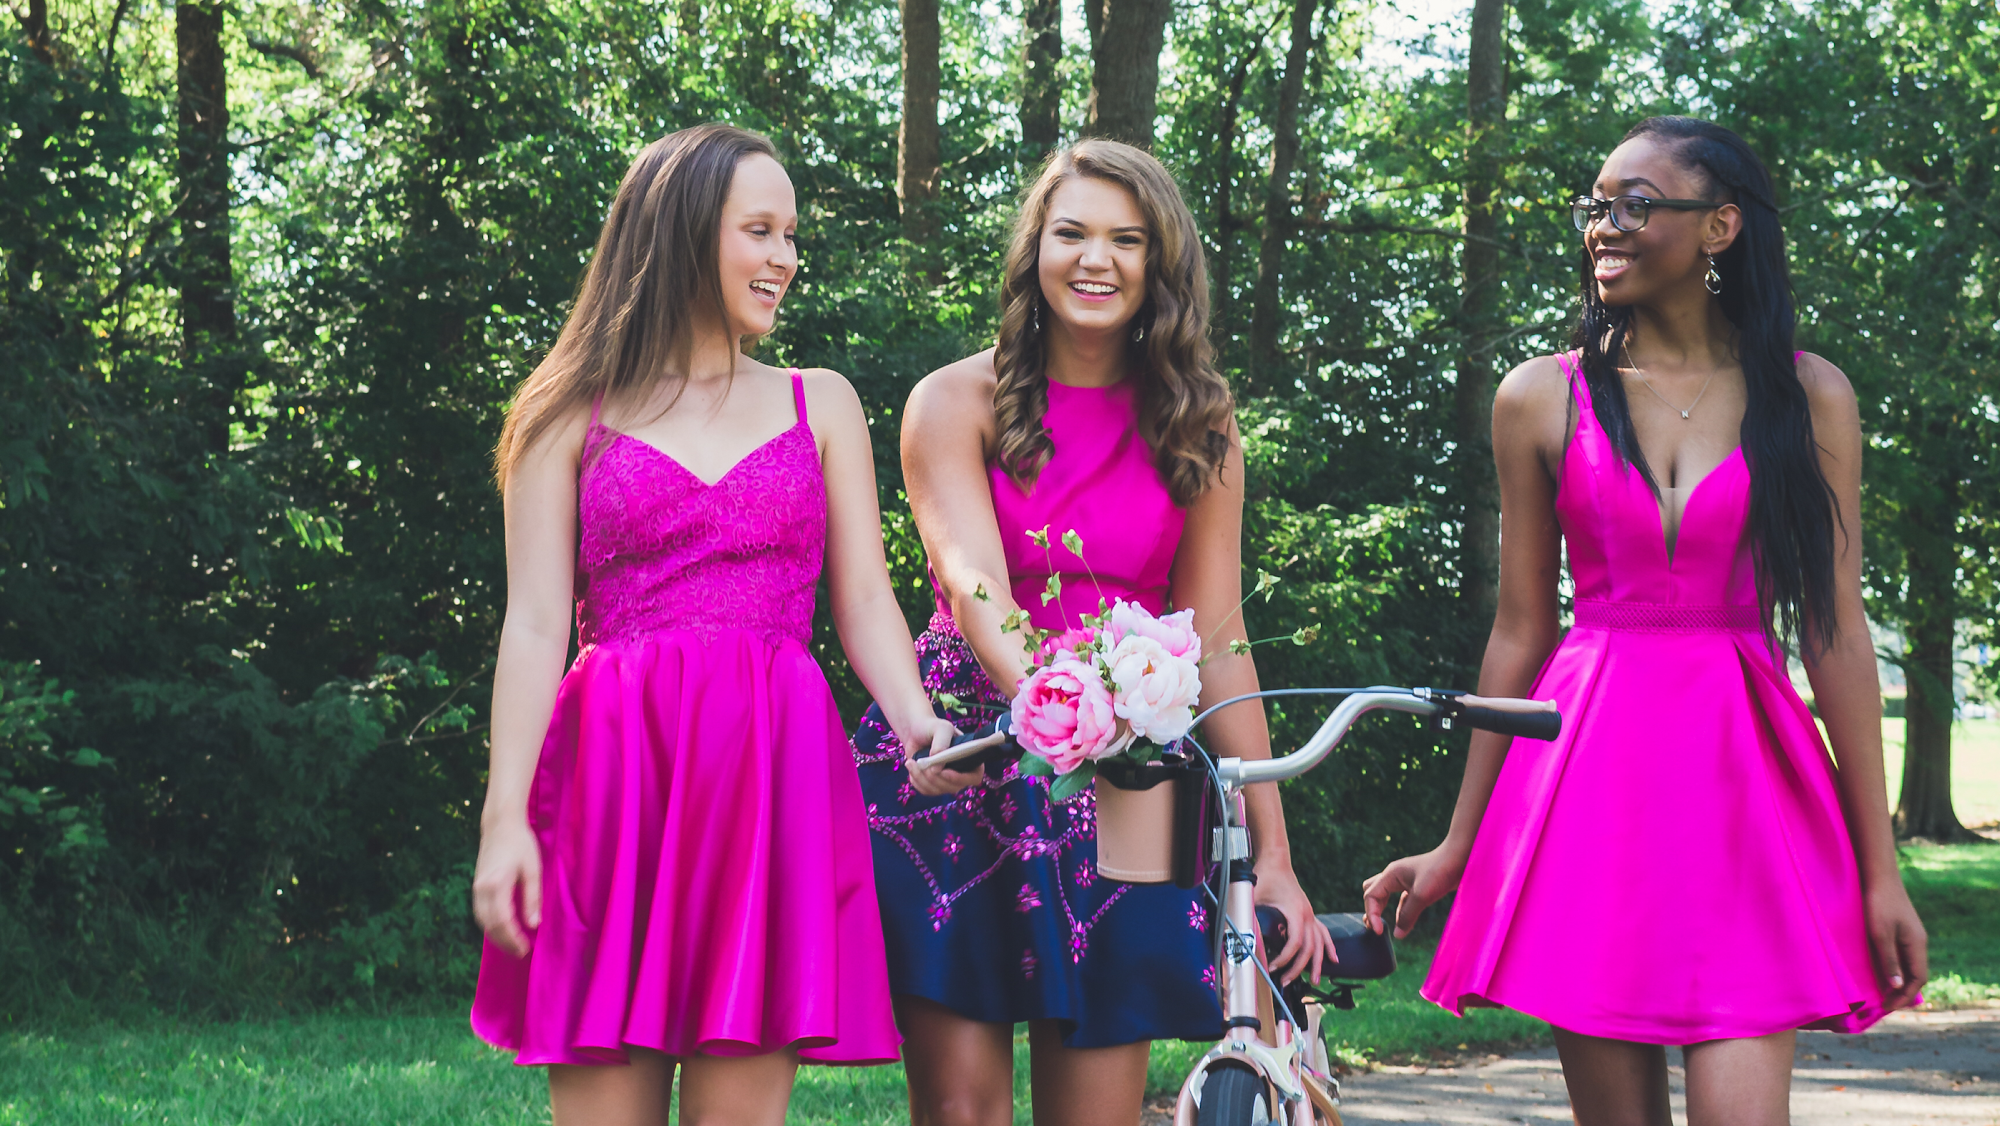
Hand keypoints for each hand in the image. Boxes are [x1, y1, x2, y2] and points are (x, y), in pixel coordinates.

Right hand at [472, 814, 541, 957]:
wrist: (500, 824)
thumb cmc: (521, 844)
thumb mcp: (533, 870)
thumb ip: (532, 898)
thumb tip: (533, 925)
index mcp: (496, 885)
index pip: (502, 921)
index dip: (512, 938)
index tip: (525, 949)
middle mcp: (481, 889)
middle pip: (489, 925)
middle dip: (504, 942)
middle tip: (520, 952)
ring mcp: (476, 887)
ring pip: (482, 920)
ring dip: (495, 935)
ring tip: (512, 944)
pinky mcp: (476, 885)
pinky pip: (480, 912)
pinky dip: (490, 924)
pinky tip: (502, 928)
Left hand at [892, 710, 978, 797]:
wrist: (916, 732)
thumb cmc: (932, 727)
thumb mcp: (941, 728)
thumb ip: (942, 744)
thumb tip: (937, 769)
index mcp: (970, 758)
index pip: (974, 777)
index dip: (961, 778)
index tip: (943, 771)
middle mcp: (961, 772)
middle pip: (954, 787)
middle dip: (935, 778)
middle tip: (921, 763)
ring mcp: (947, 781)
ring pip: (938, 790)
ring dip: (922, 778)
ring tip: (911, 762)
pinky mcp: (933, 785)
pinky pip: (926, 791)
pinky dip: (916, 780)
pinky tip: (912, 766)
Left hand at [1254, 859, 1334, 984]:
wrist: (1276, 860)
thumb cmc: (1265, 875)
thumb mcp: (1253, 895)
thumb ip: (1249, 914)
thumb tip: (1244, 936)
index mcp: (1295, 911)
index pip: (1295, 943)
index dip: (1285, 958)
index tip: (1273, 967)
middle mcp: (1307, 914)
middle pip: (1309, 948)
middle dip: (1299, 968)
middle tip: (1287, 982)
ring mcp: (1310, 914)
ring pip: (1320, 943)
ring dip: (1318, 963)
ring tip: (1315, 981)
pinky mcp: (1308, 913)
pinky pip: (1323, 933)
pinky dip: (1329, 946)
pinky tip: (1334, 959)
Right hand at [1361, 845, 1465, 939]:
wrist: (1460, 858)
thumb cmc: (1440, 872)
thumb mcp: (1422, 896)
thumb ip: (1407, 915)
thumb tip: (1397, 935)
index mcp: (1391, 874)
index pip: (1371, 896)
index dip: (1372, 915)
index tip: (1379, 932)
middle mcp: (1394, 875)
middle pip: (1371, 892)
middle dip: (1371, 909)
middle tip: (1375, 927)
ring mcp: (1404, 879)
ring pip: (1384, 895)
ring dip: (1382, 909)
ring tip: (1382, 927)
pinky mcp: (1416, 885)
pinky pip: (1401, 899)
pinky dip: (1398, 911)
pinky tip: (1404, 923)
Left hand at [1864, 877, 1927, 1010]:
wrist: (1878, 876)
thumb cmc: (1878, 904)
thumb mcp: (1880, 934)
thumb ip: (1889, 960)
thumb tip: (1896, 987)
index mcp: (1916, 945)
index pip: (1917, 978)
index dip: (1904, 995)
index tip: (1888, 1006)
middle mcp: (1917, 942)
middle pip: (1916, 974)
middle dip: (1902, 992)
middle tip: (1884, 1004)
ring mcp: (1910, 935)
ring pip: (1909, 965)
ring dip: (1898, 980)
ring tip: (1882, 993)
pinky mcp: (1901, 929)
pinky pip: (1902, 955)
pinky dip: (1894, 968)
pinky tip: (1881, 971)